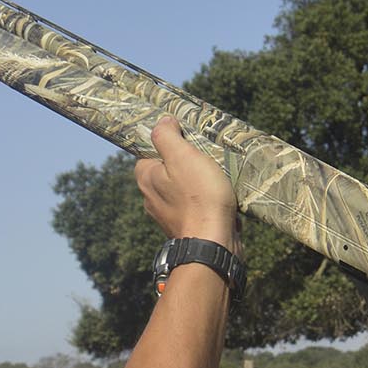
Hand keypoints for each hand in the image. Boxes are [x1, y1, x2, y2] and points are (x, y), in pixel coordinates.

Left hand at [136, 117, 238, 243]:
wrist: (213, 244)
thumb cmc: (199, 198)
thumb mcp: (182, 156)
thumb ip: (167, 136)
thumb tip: (163, 122)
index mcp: (146, 177)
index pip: (152, 151)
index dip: (172, 144)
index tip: (191, 144)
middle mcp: (151, 198)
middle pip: (169, 171)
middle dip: (187, 166)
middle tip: (208, 161)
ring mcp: (168, 216)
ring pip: (183, 191)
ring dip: (200, 186)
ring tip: (218, 182)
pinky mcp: (186, 229)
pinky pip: (196, 208)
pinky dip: (207, 203)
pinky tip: (221, 201)